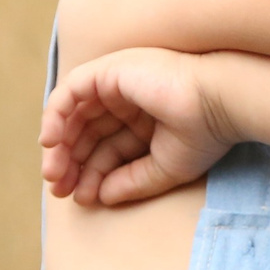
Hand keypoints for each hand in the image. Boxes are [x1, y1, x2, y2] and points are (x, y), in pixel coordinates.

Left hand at [41, 48, 238, 206]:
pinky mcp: (108, 72)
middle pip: (85, 132)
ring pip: (74, 115)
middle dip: (70, 161)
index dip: (90, 173)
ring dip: (59, 144)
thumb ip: (130, 182)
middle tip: (59, 189)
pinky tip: (50, 142)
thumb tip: (99, 196)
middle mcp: (127, 99)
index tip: (81, 198)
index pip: (106, 147)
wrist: (219, 104)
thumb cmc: (203, 134)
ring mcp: (116, 83)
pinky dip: (55, 116)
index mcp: (144, 119)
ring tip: (54, 174)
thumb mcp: (164, 169)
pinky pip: (69, 93)